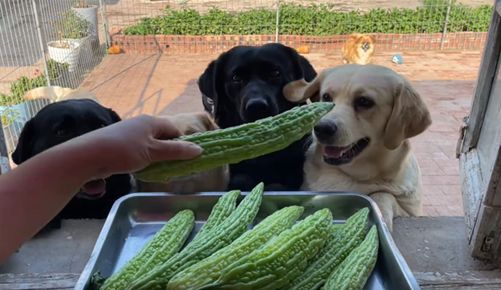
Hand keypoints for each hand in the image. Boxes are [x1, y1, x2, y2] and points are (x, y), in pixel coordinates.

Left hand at [65, 114, 202, 177]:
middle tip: (174, 169)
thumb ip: (176, 152)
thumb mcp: (153, 152)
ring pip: (150, 147)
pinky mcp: (118, 146)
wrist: (87, 156)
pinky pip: (138, 153)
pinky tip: (140, 172)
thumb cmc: (123, 151)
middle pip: (162, 139)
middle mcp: (140, 125)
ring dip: (156, 159)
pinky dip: (143, 162)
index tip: (187, 160)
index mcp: (151, 122)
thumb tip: (199, 149)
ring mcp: (128, 135)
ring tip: (157, 172)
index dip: (182, 144)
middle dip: (169, 154)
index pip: (175, 131)